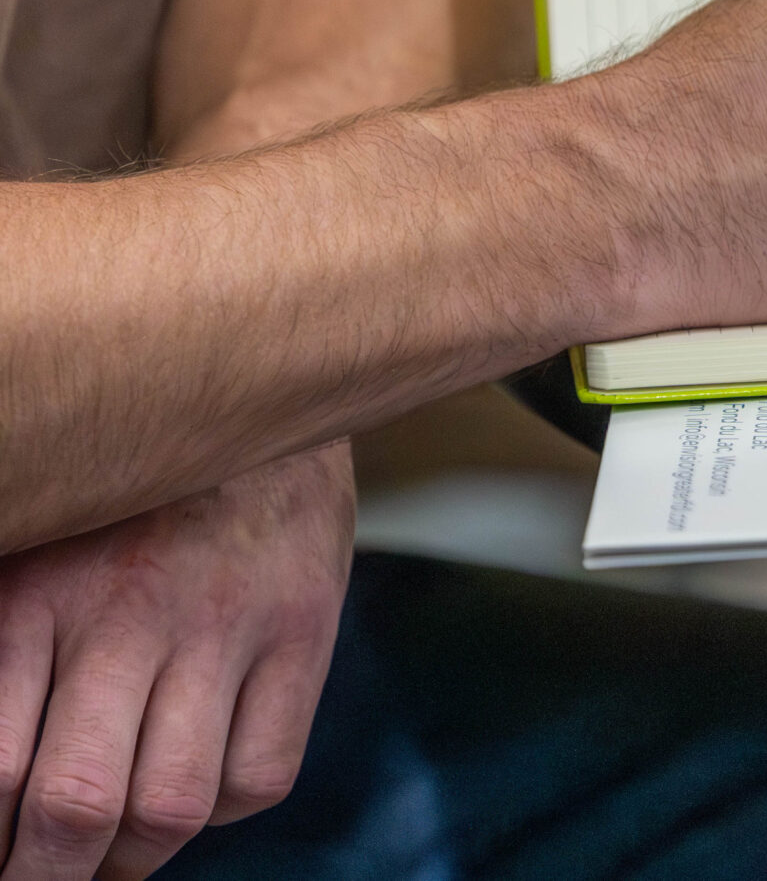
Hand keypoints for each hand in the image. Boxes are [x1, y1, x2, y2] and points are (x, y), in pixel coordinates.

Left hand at [0, 442, 352, 879]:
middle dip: (45, 873)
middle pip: (73, 805)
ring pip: (170, 806)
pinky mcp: (305, 627)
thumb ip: (7, 646)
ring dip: (130, 857)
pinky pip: (257, 773)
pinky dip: (217, 807)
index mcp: (39, 590)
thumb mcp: (29, 541)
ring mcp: (228, 622)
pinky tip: (193, 781)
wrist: (253, 368)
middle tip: (40, 876)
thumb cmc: (116, 478)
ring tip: (111, 853)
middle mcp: (131, 611)